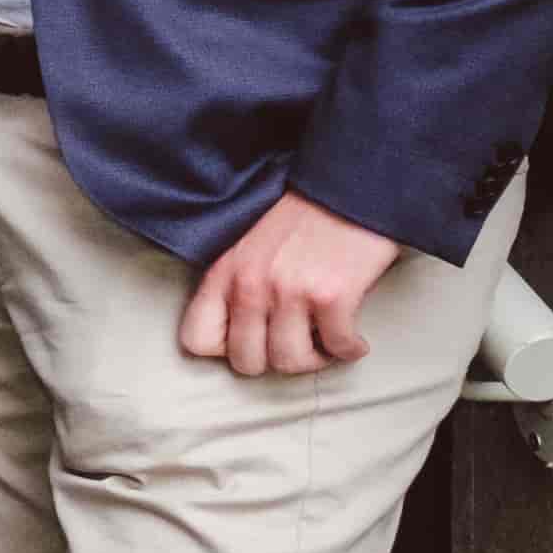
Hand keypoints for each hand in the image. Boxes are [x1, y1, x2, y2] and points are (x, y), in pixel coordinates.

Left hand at [179, 192, 400, 380]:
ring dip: (316, 360)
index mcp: (224, 274)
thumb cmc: (302, 221)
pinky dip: (350, 350)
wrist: (347, 189)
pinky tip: (355, 339)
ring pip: (290, 363)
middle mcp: (250, 285)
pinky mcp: (331, 296)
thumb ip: (237, 287)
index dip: (227, 350)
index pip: (197, 340)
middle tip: (299, 346)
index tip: (256, 342)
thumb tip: (245, 337)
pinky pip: (338, 348)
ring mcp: (289, 292)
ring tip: (327, 344)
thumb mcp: (249, 249)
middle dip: (276, 361)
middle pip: (246, 362)